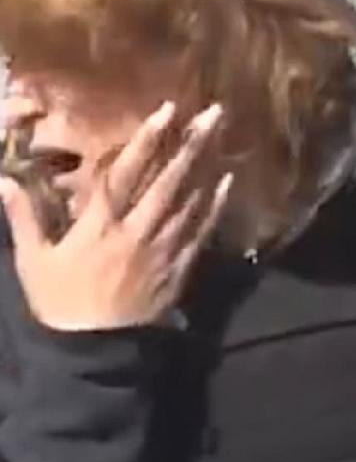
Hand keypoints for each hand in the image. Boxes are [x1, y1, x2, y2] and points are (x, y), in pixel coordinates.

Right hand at [0, 102, 232, 330]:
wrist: (95, 350)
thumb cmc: (60, 302)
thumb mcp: (34, 259)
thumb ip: (24, 217)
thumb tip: (3, 180)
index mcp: (100, 224)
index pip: (126, 172)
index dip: (146, 139)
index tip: (166, 111)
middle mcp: (137, 229)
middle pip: (169, 179)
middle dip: (191, 143)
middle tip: (214, 113)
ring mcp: (163, 248)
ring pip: (189, 199)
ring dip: (206, 166)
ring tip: (220, 135)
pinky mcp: (179, 267)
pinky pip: (201, 231)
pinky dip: (214, 206)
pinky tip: (226, 183)